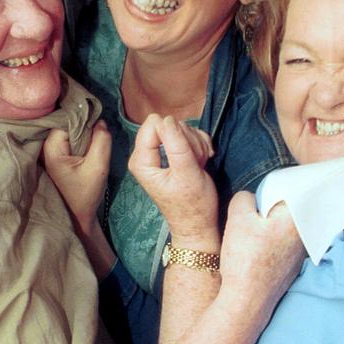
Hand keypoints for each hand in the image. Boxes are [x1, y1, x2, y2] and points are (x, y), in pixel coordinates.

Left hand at [43, 120, 110, 234]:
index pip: (67, 118)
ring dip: (83, 131)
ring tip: (95, 139)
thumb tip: (100, 120)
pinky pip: (70, 137)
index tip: (98, 120)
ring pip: (70, 129)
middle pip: (67, 122)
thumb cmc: (85, 194)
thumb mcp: (98, 167)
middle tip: (99, 131)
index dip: (84, 117)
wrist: (76, 215)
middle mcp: (47, 146)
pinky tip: (89, 144)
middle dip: (84, 123)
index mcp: (52, 148)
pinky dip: (81, 138)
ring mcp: (51, 150)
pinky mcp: (57, 154)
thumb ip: (102, 141)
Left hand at [129, 115, 218, 243]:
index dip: (175, 134)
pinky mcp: (173, 153)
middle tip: (195, 163)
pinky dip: (200, 146)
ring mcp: (161, 153)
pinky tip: (202, 162)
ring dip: (196, 145)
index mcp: (141, 160)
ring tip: (198, 166)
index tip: (186, 155)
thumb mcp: (186, 173)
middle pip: (170, 124)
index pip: (155, 124)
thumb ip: (176, 145)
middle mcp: (147, 155)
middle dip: (188, 141)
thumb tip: (168, 119)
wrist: (199, 224)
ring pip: (182, 129)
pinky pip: (189, 135)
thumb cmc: (193, 205)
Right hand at [219, 192, 304, 316]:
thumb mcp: (237, 218)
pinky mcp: (292, 268)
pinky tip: (255, 253)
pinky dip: (270, 245)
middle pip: (288, 209)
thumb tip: (250, 200)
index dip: (273, 188)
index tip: (260, 194)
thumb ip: (244, 198)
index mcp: (297, 218)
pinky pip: (282, 246)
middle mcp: (305, 235)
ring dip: (270, 227)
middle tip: (252, 215)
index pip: (292, 189)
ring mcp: (301, 253)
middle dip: (270, 208)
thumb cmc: (245, 259)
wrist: (247, 301)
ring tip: (251, 236)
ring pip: (284, 228)